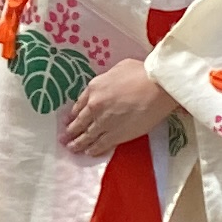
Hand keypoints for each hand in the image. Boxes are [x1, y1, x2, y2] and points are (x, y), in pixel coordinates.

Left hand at [58, 59, 177, 157]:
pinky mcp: (116, 135)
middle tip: (63, 138)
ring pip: (86, 136)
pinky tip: (88, 152)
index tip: (69, 120)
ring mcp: (103, 122)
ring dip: (78, 143)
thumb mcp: (117, 69)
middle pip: (79, 122)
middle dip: (70, 131)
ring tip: (71, 149)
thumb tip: (108, 86)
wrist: (158, 87)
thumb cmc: (143, 73)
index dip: (73, 114)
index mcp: (94, 88)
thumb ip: (107, 80)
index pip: (79, 105)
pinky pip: (100, 144)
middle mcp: (94, 106)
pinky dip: (93, 149)